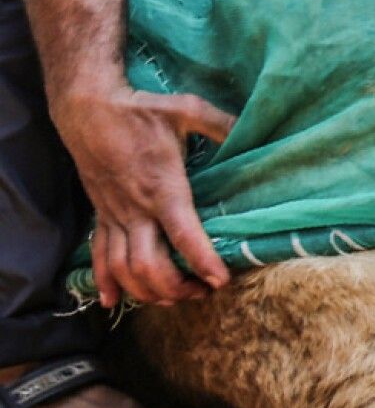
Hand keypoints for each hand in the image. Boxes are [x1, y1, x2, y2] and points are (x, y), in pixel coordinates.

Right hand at [53, 83, 233, 307]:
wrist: (87, 107)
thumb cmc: (140, 109)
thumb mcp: (187, 109)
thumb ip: (221, 123)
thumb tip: (253, 128)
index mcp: (162, 186)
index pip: (183, 234)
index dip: (202, 261)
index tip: (221, 280)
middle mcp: (136, 208)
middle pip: (149, 265)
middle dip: (176, 287)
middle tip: (203, 292)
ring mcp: (114, 215)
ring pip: (123, 268)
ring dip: (146, 291)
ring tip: (173, 299)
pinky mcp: (100, 215)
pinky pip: (99, 256)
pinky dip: (106, 281)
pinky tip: (113, 300)